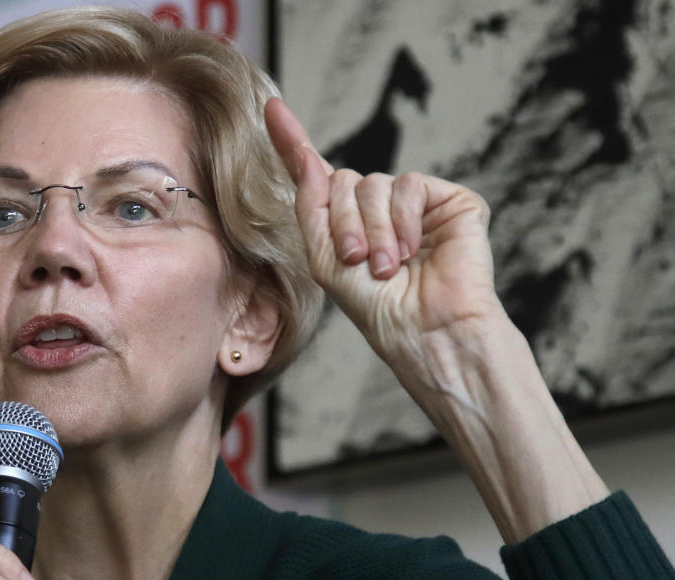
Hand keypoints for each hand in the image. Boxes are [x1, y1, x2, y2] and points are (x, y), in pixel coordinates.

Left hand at [264, 97, 507, 385]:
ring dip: (372, 229)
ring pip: (373, 181)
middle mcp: (379, 209)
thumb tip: (305, 155)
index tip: (271, 107)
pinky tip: (413, 251)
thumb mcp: (324, 259)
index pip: (317, 174)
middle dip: (343, 223)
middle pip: (342, 180)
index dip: (292, 141)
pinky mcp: (451, 201)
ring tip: (385, 267)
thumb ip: (311, 205)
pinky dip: (403, 220)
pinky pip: (409, 184)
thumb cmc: (375, 308)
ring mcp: (416, 203)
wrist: (423, 330)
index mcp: (346, 223)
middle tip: (359, 262)